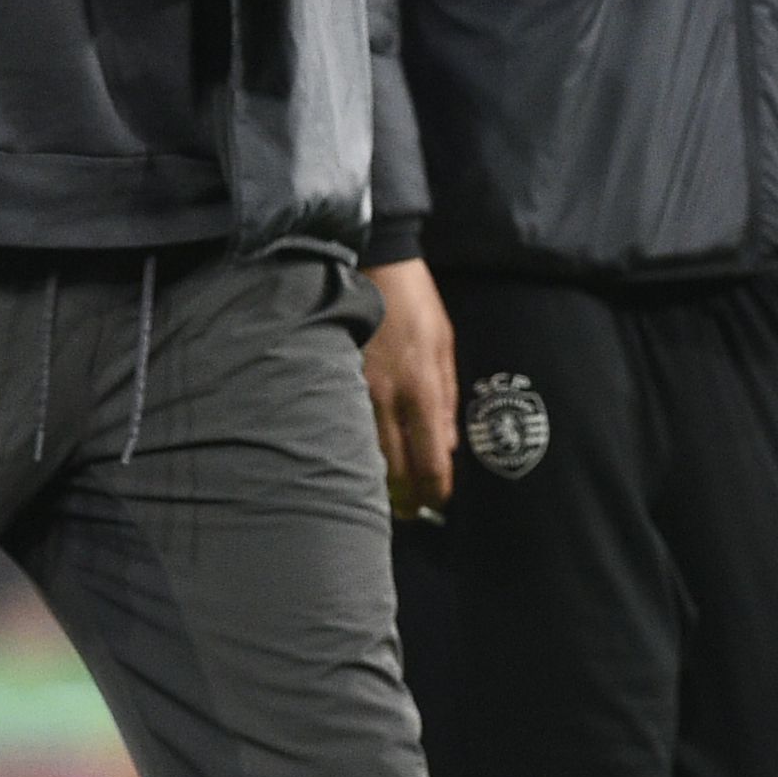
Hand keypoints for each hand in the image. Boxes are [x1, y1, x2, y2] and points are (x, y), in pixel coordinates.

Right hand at [365, 259, 458, 517]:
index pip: (430, 462)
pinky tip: (353, 458)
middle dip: (404, 500)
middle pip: (395, 473)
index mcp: (421, 390)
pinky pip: (341, 430)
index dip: (435, 492)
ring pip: (363, 457)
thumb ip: (447, 400)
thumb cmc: (415, 305)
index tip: (438, 502)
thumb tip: (447, 446)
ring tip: (381, 495)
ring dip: (375, 483)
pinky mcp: (330, 383)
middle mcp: (386, 399)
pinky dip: (350, 450)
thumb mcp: (445, 347)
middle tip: (409, 511)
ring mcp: (353, 393)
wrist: (372, 264)